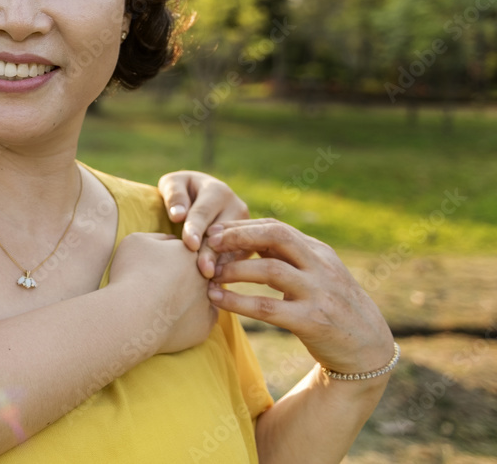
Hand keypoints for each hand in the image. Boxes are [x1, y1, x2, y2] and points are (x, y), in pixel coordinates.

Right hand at [109, 232, 216, 354]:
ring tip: (161, 305)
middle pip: (197, 273)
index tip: (157, 268)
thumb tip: (172, 241)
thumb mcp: (137, 241)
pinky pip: (201, 319)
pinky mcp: (205, 325)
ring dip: (186, 299)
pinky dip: (187, 320)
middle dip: (182, 279)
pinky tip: (169, 320)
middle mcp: (205, 274)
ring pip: (201, 296)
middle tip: (159, 287)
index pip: (187, 251)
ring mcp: (208, 300)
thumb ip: (160, 238)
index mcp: (189, 251)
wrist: (132, 313)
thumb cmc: (131, 274)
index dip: (171, 259)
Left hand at [158, 171, 249, 278]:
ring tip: (209, 282)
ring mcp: (245, 228)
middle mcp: (236, 207)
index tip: (189, 244)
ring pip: (233, 249)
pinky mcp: (247, 245)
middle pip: (222, 234)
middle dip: (211, 252)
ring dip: (221, 266)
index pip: (204, 212)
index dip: (196, 228)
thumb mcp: (173, 184)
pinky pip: (237, 260)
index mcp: (217, 191)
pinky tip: (216, 286)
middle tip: (203, 270)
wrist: (199, 198)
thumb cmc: (180, 192)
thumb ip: (174, 195)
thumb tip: (178, 215)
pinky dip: (227, 273)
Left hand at [205, 218, 394, 374]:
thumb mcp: (315, 275)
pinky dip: (238, 302)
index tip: (214, 232)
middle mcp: (320, 266)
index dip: (242, 227)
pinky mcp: (312, 321)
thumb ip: (287, 258)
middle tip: (208, 243)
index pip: (275, 227)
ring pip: (270, 270)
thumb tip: (244, 239)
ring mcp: (318, 292)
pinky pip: (268, 308)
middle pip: (276, 236)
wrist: (368, 347)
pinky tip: (217, 299)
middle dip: (238, 236)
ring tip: (209, 274)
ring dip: (234, 270)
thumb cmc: (330, 306)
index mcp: (318, 251)